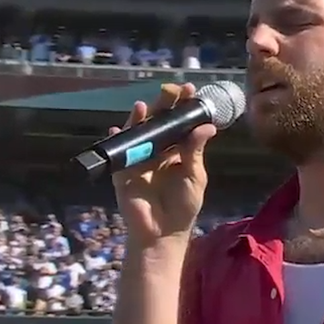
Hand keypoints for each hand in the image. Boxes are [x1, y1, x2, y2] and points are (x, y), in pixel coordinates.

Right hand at [110, 83, 216, 244]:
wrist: (163, 233)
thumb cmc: (183, 206)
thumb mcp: (195, 177)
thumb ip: (195, 151)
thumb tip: (207, 126)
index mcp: (176, 151)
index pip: (179, 124)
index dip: (183, 107)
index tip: (190, 90)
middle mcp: (157, 151)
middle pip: (158, 123)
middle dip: (163, 106)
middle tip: (169, 91)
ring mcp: (139, 160)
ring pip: (137, 134)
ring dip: (139, 119)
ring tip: (143, 107)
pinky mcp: (123, 172)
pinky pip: (118, 153)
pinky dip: (116, 140)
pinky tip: (117, 129)